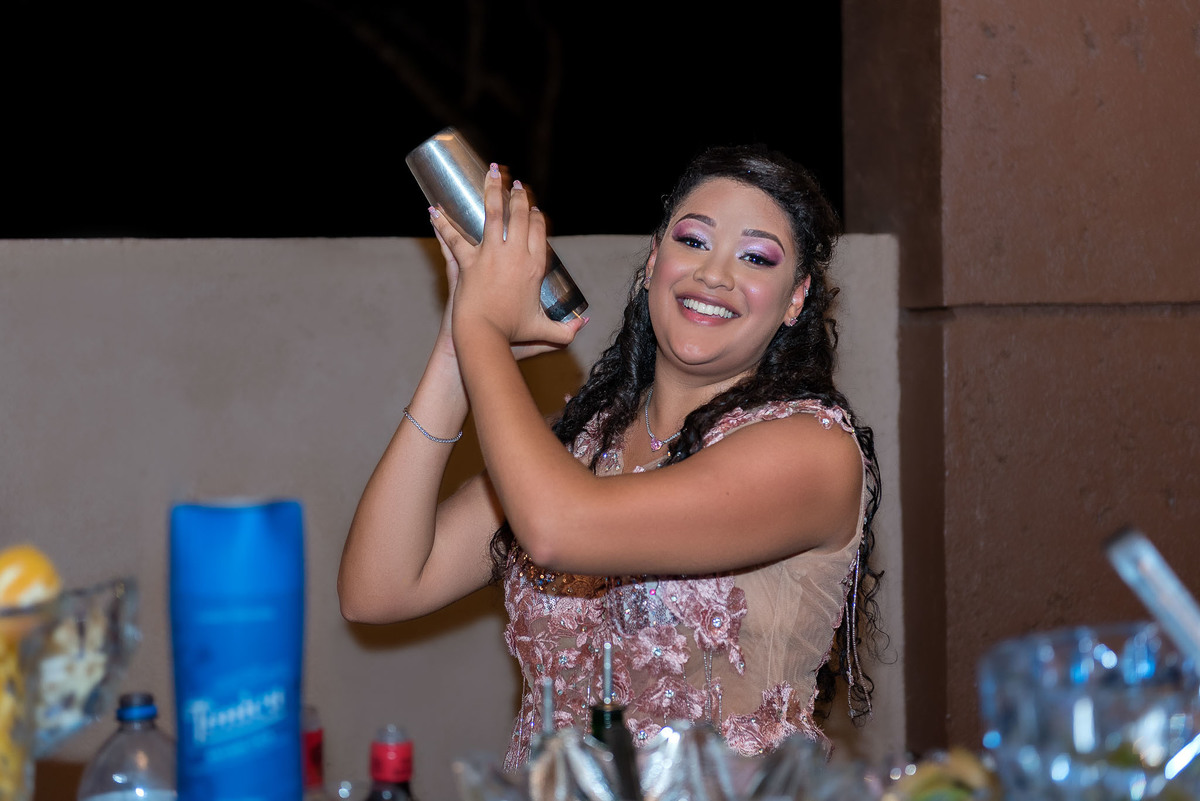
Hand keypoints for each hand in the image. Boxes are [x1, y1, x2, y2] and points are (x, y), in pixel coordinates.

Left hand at [430, 165, 586, 350]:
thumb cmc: (513, 336)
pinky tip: (435, 208)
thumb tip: (584, 323)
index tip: (532, 209)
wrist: (485, 338)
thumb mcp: (544, 331)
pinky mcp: (469, 261)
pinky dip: (443, 223)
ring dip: (492, 190)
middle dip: (519, 196)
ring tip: (492, 173)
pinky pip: (454, 237)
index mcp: (535, 266)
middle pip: (520, 216)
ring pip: (493, 214)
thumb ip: (567, 329)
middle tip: (516, 185)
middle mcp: (515, 255)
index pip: (539, 231)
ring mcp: (491, 255)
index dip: (536, 217)